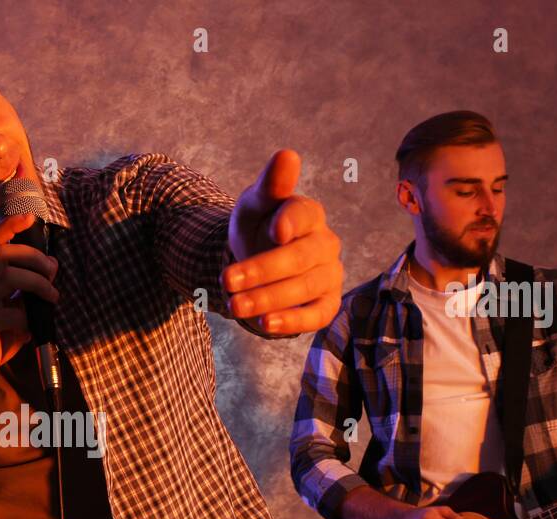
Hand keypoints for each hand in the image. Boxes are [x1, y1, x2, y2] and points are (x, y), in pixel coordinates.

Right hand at [0, 212, 58, 391]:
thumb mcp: (11, 309)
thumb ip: (26, 290)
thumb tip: (53, 270)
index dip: (10, 226)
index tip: (31, 218)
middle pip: (3, 254)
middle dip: (34, 258)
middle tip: (53, 273)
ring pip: (7, 276)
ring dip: (37, 283)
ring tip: (52, 297)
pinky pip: (10, 313)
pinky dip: (28, 318)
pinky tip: (33, 328)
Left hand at [223, 149, 342, 336]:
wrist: (258, 264)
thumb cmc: (257, 229)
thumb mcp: (253, 205)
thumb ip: (270, 185)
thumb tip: (287, 155)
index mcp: (308, 214)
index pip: (304, 215)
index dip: (290, 222)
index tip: (274, 232)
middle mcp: (325, 243)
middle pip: (299, 258)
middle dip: (261, 271)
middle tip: (226, 281)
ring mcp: (330, 275)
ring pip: (304, 289)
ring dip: (268, 299)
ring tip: (235, 306)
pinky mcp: (327, 304)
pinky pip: (317, 316)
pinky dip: (292, 322)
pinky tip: (266, 325)